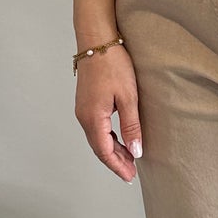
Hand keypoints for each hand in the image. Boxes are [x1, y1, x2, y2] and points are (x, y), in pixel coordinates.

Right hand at [75, 43, 143, 181]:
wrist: (97, 40)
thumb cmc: (113, 65)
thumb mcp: (128, 97)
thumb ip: (131, 126)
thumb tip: (135, 150)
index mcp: (93, 118)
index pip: (104, 152)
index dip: (117, 166)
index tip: (130, 176)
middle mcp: (83, 116)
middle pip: (99, 148)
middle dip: (115, 161)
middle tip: (131, 173)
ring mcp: (82, 110)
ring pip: (97, 138)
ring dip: (112, 150)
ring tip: (128, 159)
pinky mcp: (86, 103)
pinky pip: (96, 128)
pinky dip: (107, 138)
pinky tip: (119, 139)